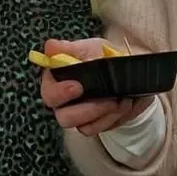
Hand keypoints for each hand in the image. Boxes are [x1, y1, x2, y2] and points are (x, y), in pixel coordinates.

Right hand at [37, 37, 153, 135]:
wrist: (127, 71)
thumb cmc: (103, 57)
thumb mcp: (90, 48)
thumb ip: (70, 49)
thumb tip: (51, 47)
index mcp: (58, 81)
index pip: (49, 93)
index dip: (60, 93)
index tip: (78, 87)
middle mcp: (64, 103)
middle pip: (64, 117)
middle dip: (88, 110)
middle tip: (109, 99)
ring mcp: (79, 117)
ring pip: (84, 127)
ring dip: (106, 113)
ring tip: (120, 99)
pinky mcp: (94, 125)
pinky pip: (100, 129)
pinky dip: (114, 117)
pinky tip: (123, 104)